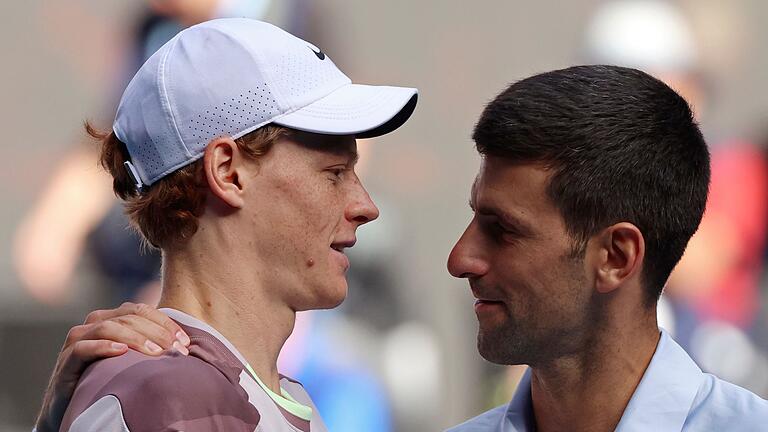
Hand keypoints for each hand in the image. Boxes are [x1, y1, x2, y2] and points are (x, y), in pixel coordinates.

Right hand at [34, 302, 190, 431]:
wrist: (74, 404)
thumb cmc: (110, 378)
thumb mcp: (133, 358)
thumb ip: (151, 345)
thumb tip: (188, 345)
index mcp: (112, 317)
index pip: (142, 310)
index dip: (165, 322)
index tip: (185, 342)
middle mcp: (93, 323)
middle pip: (129, 317)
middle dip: (156, 332)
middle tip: (176, 350)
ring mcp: (78, 340)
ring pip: (108, 327)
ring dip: (135, 339)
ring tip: (156, 353)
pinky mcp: (66, 361)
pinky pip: (83, 348)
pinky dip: (104, 347)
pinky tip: (122, 353)